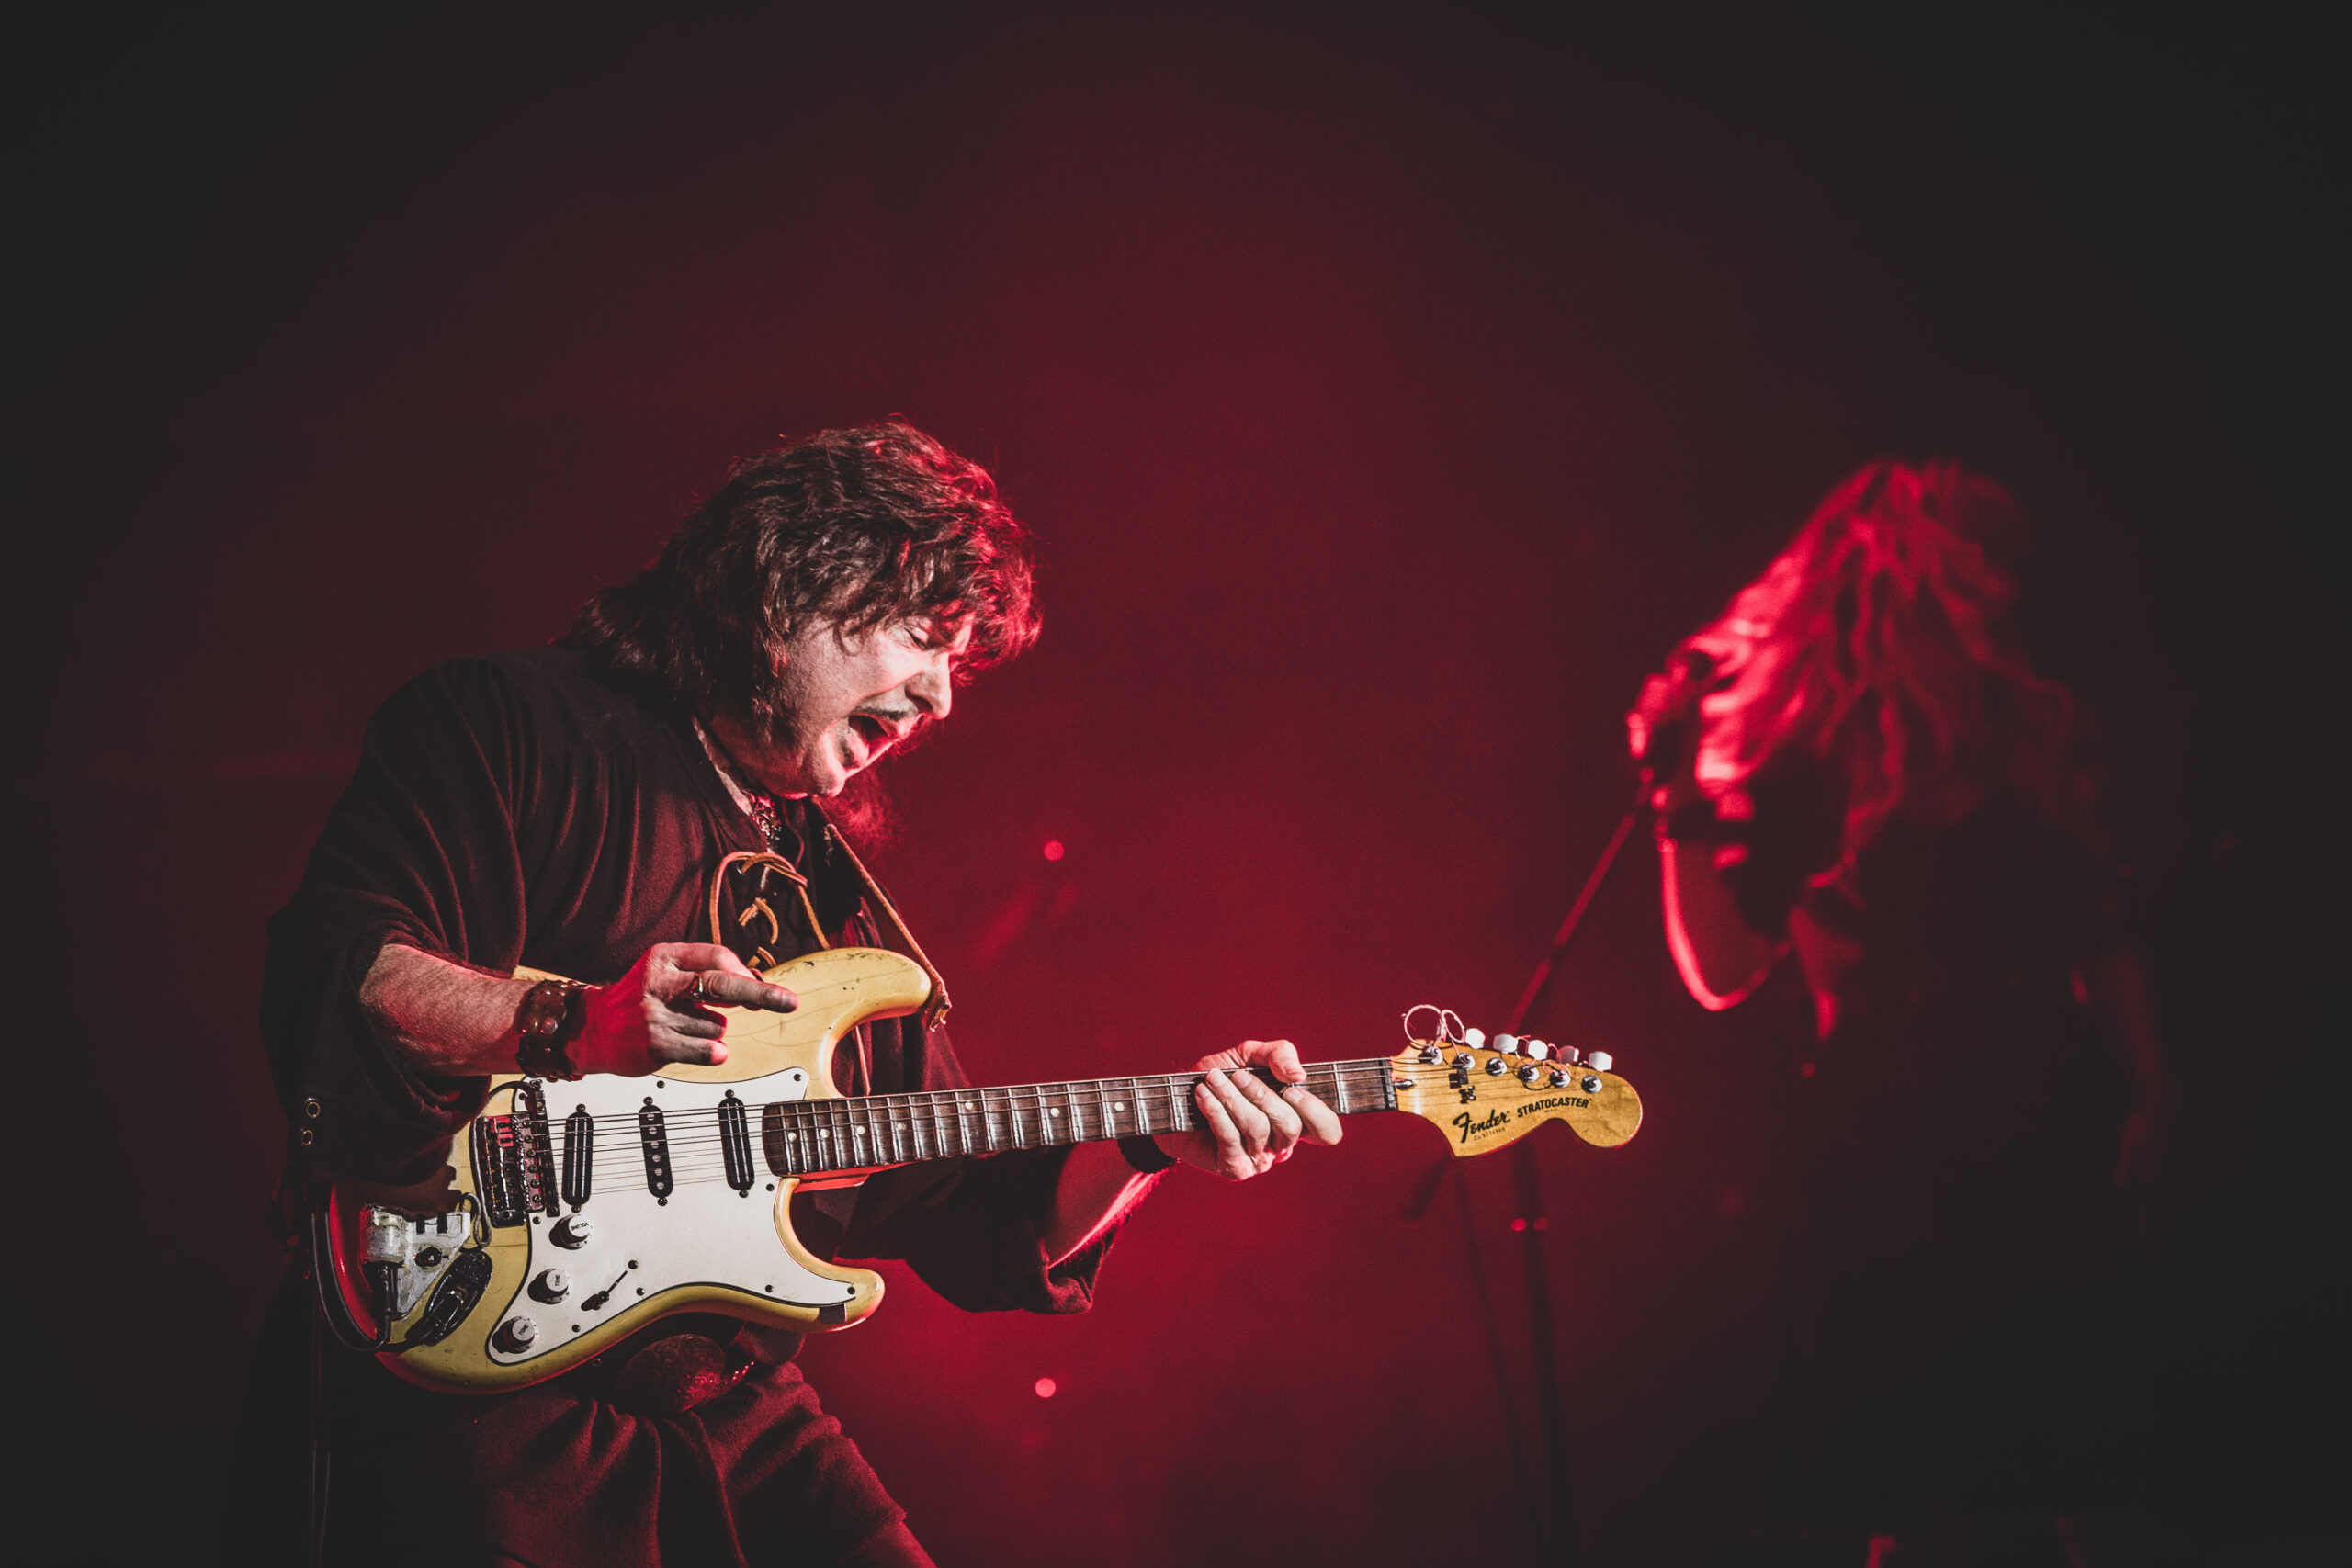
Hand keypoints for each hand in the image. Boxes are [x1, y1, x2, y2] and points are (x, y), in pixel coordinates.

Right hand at [572, 943, 795, 1074]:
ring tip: (683, 1028)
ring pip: (717, 1024)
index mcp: (664, 956)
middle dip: (761, 994)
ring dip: (713, 1030)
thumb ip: (706, 973)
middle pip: (723, 984)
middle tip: (789, 1002)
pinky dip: (713, 1051)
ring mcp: (656, 1014)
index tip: (768, 988)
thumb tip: (757, 984)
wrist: (593, 1028)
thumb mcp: (667, 971)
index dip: (746, 974)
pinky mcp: (655, 1044)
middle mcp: (659, 982)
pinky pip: (707, 1049)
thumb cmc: (640, 998)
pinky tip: (697, 1048)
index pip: (718, 957)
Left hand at [1157, 1039, 1341, 1179]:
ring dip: (1232, 1098)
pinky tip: (1203, 1095)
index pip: (1327, 1131)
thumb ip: (1279, 1054)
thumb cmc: (1219, 1077)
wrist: (1175, 1100)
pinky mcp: (1233, 1168)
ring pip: (1257, 1128)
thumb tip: (1298, 1075)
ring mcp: (1258, 1160)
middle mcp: (1281, 1145)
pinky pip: (1231, 1139)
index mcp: (1294, 1120)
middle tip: (1238, 1075)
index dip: (1315, 1111)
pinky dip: (1216, 1111)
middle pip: (1289, 1125)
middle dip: (1262, 1094)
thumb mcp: (1249, 1056)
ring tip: (1212, 1080)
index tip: (1292, 1086)